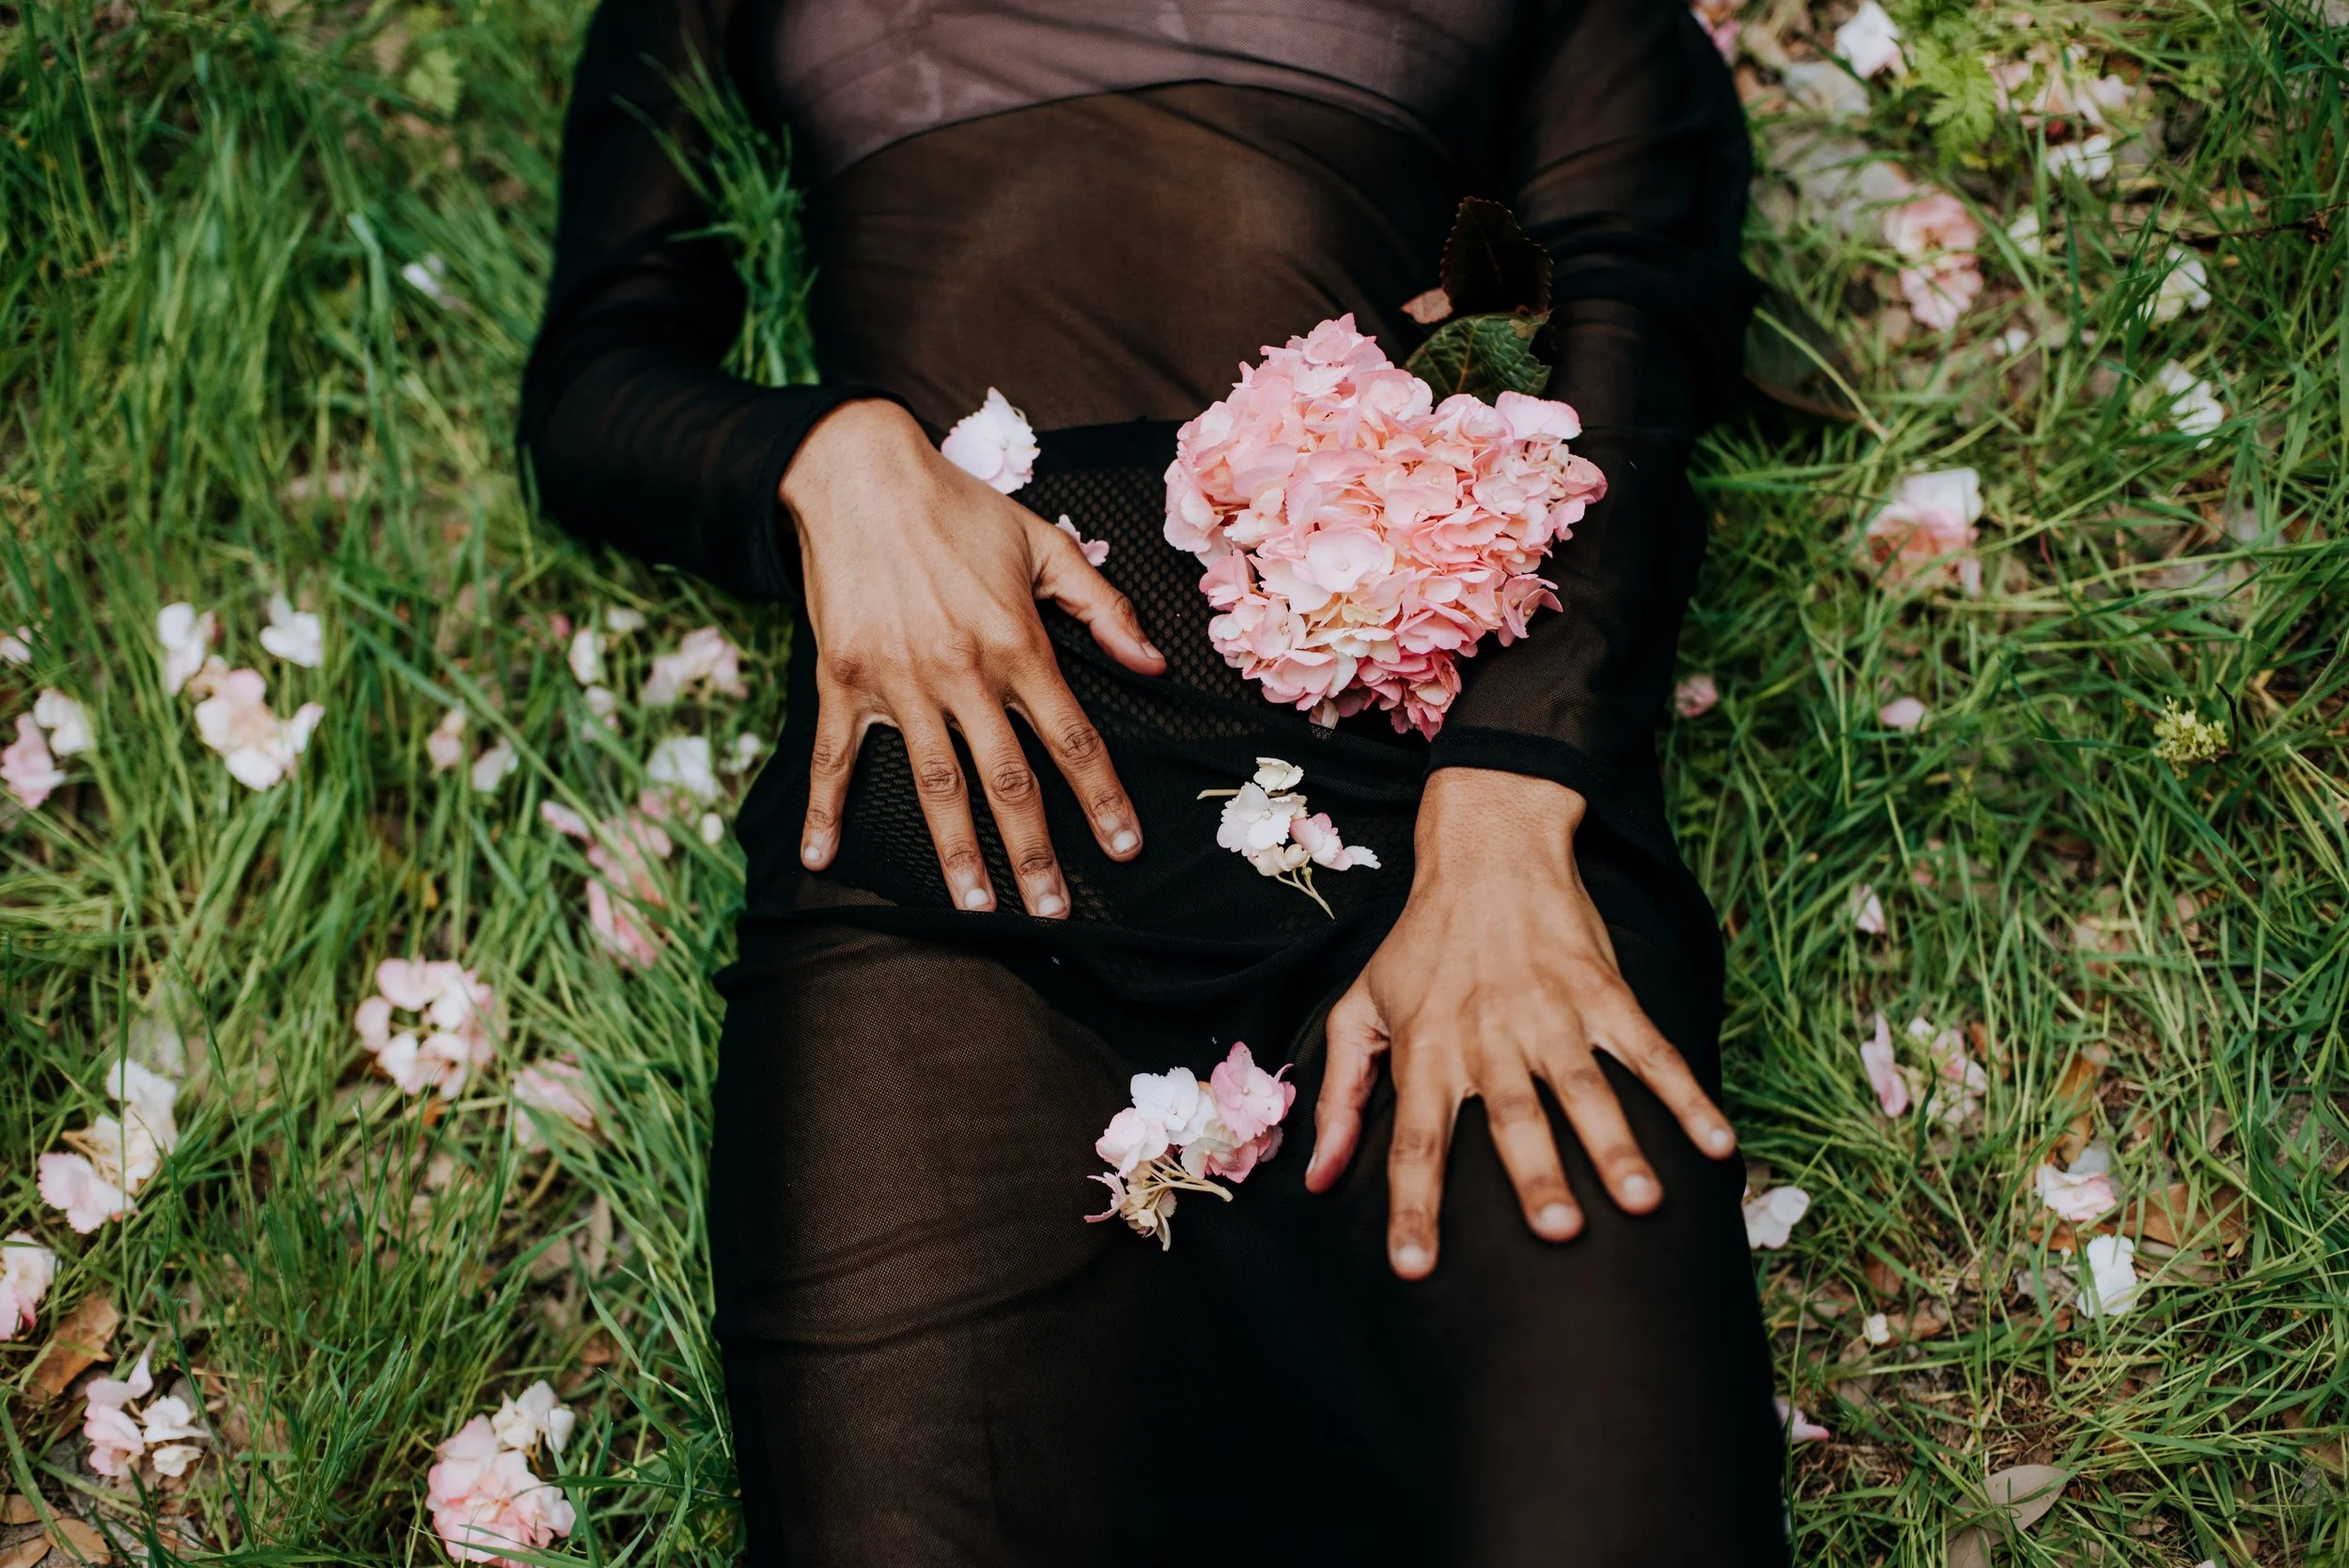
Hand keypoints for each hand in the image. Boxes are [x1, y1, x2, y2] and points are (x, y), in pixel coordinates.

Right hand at [780, 398, 1166, 914]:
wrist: (858, 473)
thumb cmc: (957, 509)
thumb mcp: (1044, 544)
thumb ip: (1102, 606)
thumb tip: (1152, 665)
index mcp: (1017, 644)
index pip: (1072, 740)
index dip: (1102, 799)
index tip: (1123, 849)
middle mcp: (961, 673)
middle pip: (1008, 781)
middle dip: (1035, 854)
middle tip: (1053, 912)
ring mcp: (899, 682)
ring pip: (935, 785)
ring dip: (957, 853)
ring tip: (976, 908)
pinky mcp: (843, 680)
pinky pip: (835, 757)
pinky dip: (824, 809)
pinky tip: (819, 859)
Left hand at [1304, 767, 1737, 1278]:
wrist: (1488, 849)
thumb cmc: (1420, 944)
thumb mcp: (1360, 1008)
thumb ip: (1340, 1096)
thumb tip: (1315, 1180)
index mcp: (1427, 1045)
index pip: (1414, 1140)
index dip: (1413, 1205)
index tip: (1416, 1269)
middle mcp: (1488, 1033)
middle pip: (1511, 1115)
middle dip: (1535, 1174)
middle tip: (1559, 1232)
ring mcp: (1551, 1011)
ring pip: (1585, 1086)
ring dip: (1615, 1143)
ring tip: (1643, 1202)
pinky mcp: (1603, 990)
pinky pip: (1649, 1048)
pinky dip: (1686, 1094)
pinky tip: (1718, 1143)